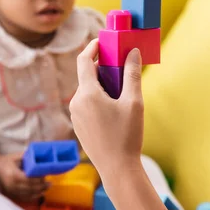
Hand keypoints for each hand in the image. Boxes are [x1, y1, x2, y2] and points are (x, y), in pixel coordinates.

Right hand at [0, 153, 48, 201]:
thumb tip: (40, 157)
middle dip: (41, 186)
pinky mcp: (11, 194)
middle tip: (49, 183)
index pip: (28, 179)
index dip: (38, 180)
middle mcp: (12, 184)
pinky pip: (24, 198)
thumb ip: (28, 157)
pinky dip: (33, 197)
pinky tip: (39, 194)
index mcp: (13, 174)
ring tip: (47, 188)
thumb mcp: (17, 156)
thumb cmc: (7, 160)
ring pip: (28, 194)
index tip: (45, 176)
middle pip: (30, 188)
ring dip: (39, 192)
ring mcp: (11, 191)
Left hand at [69, 39, 143, 175]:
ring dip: (102, 85)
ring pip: (88, 91)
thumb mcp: (134, 102)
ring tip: (122, 92)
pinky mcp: (78, 125)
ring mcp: (76, 115)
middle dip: (104, 69)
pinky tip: (115, 108)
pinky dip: (98, 98)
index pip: (83, 60)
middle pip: (88, 76)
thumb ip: (132, 74)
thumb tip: (133, 52)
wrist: (117, 169)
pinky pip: (87, 104)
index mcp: (88, 94)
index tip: (102, 41)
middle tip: (122, 67)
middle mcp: (77, 102)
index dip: (92, 47)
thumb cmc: (127, 136)